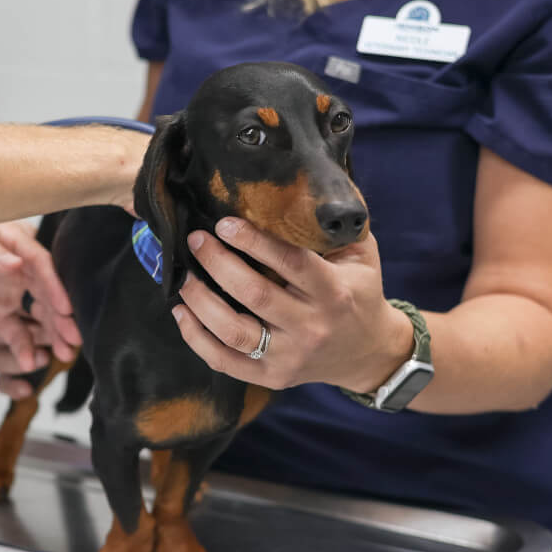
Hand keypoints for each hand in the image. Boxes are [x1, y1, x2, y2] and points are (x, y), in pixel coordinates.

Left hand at [0, 223, 80, 389]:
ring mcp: (7, 291)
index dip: (54, 285)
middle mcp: (16, 267)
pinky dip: (22, 347)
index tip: (65, 308)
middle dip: (61, 317)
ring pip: (36, 315)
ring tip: (62, 355)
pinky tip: (29, 362)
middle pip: (45, 293)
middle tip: (72, 340)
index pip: (39, 262)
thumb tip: (14, 264)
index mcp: (11, 240)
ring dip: (50, 335)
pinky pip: (14, 332)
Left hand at [170, 217, 413, 391]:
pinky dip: (197, 339)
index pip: (290, 263)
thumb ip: (335, 225)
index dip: (254, 242)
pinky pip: (225, 362)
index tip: (225, 223)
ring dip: (200, 302)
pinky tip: (182, 313)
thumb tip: (310, 174)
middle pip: (255, 294)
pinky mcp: (272, 377)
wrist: (369, 353)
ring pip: (234, 332)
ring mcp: (290, 356)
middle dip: (218, 264)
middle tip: (196, 240)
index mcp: (334, 292)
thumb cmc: (359, 291)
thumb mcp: (362, 255)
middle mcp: (311, 326)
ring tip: (183, 276)